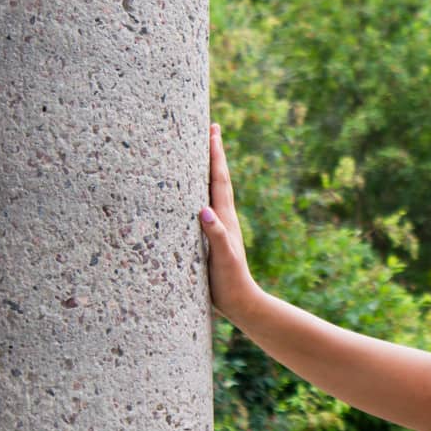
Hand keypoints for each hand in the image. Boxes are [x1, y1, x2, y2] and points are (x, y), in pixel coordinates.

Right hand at [198, 122, 261, 320]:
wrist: (241, 303)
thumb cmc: (230, 282)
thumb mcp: (223, 258)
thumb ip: (216, 235)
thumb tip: (204, 210)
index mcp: (224, 217)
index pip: (219, 179)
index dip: (215, 154)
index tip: (213, 129)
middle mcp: (222, 217)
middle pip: (217, 177)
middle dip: (213, 152)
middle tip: (210, 127)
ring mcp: (218, 226)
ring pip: (211, 189)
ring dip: (206, 168)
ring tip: (200, 150)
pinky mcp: (210, 237)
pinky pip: (202, 205)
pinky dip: (197, 191)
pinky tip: (190, 192)